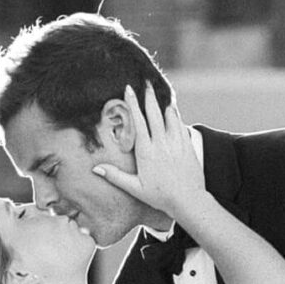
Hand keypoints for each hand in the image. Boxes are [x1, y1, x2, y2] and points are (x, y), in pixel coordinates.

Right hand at [91, 87, 201, 226]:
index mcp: (146, 151)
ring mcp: (176, 143)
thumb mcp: (135, 188)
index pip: (138, 122)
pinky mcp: (187, 146)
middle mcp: (161, 143)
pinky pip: (180, 125)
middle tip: (145, 82)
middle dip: (148, 97)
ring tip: (158, 91)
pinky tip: (173, 109)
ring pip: (169, 116)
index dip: (133, 104)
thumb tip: (95, 168)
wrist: (188, 200)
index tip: (128, 90)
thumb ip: (115, 176)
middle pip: (154, 113)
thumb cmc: (160, 196)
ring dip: (162, 103)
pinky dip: (175, 114)